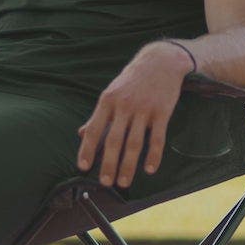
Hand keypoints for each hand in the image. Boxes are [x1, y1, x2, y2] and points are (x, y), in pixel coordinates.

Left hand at [76, 42, 191, 187]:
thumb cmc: (132, 80)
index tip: (83, 167)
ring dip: (128, 165)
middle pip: (114, 140)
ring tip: (124, 182)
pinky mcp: (162, 112)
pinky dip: (154, 155)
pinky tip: (149, 169)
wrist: (160, 61)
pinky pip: (157, 138)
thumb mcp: (111, 93)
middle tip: (105, 183)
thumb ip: (98, 115)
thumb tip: (81, 134)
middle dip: (109, 163)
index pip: (94, 129)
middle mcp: (124, 105)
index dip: (87, 149)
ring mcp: (144, 109)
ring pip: (135, 142)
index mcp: (107, 100)